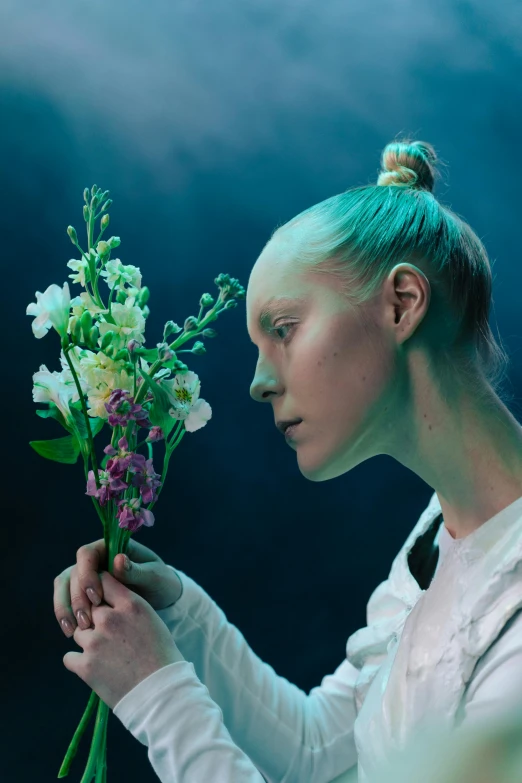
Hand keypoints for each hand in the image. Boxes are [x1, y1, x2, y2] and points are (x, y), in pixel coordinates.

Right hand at [54, 537, 183, 638]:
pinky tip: (71, 633)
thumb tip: (117, 560)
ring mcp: (87, 576)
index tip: (96, 597)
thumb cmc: (161, 581)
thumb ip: (136, 570)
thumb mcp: (154, 576)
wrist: (162, 597)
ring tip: (73, 631)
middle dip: (76, 598)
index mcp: (111, 548)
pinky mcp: (84, 593)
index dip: (87, 574)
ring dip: (65, 608)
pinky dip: (67, 616)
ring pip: (64, 588)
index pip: (87, 554)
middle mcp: (95, 560)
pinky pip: (67, 602)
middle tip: (86, 621)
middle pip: (72, 573)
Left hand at [63, 570, 183, 709]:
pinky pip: (70, 657)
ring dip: (88, 641)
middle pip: (89, 607)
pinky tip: (96, 668)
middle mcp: (110, 619)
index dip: (101, 589)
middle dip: (95, 619)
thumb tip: (105, 600)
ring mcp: (95, 642)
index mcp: (130, 604)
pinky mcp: (85, 666)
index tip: (103, 598)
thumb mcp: (150, 619)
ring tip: (106, 655)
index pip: (103, 580)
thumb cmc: (161, 656)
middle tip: (109, 635)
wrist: (161, 694)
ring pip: (78, 632)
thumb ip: (127, 606)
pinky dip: (79, 663)